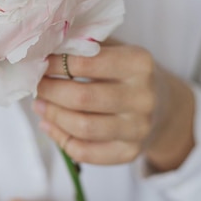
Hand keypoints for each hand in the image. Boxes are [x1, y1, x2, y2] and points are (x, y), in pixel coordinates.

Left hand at [34, 42, 194, 171]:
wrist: (164, 106)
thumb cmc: (127, 73)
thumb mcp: (116, 50)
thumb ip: (86, 47)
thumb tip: (43, 48)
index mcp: (139, 64)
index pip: (87, 63)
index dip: (56, 64)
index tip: (40, 62)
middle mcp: (143, 97)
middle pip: (83, 98)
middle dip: (51, 91)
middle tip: (36, 85)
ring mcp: (138, 128)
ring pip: (83, 127)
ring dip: (53, 116)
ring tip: (40, 105)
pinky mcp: (130, 152)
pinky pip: (87, 153)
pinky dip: (62, 140)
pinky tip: (50, 126)